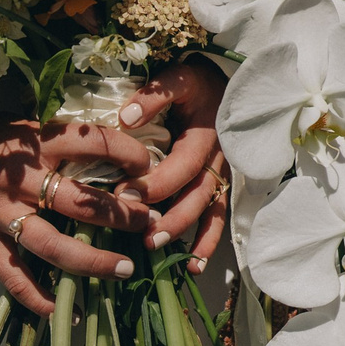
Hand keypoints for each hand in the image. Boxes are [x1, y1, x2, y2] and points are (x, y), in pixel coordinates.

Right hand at [0, 113, 158, 317]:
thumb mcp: (15, 124)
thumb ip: (52, 140)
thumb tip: (102, 149)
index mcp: (33, 141)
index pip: (94, 141)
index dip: (129, 153)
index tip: (150, 165)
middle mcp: (21, 178)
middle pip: (84, 201)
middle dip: (124, 215)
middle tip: (151, 223)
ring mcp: (0, 211)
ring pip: (54, 246)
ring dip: (94, 261)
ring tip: (125, 270)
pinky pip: (12, 274)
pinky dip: (35, 297)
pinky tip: (58, 311)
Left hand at [112, 59, 231, 270]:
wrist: (222, 81)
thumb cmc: (193, 82)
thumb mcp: (176, 79)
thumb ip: (154, 95)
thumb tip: (124, 118)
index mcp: (204, 137)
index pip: (179, 167)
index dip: (153, 184)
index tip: (122, 195)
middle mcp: (217, 160)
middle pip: (196, 196)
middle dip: (170, 218)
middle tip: (142, 234)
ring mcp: (220, 175)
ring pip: (208, 211)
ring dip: (187, 235)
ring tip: (160, 250)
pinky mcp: (218, 184)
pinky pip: (218, 217)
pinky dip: (207, 242)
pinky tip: (192, 266)